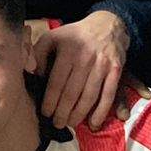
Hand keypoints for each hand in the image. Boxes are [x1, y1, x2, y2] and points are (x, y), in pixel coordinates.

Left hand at [35, 10, 129, 129]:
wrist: (107, 25)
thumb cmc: (75, 35)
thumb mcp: (52, 37)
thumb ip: (38, 53)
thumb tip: (34, 74)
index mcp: (67, 50)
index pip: (56, 82)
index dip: (50, 101)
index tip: (45, 113)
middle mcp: (85, 58)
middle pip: (72, 93)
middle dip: (62, 112)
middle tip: (57, 124)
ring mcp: (102, 65)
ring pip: (89, 96)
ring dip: (79, 115)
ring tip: (70, 124)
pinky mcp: (116, 71)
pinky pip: (108, 95)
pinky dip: (101, 112)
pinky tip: (93, 124)